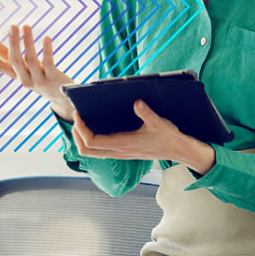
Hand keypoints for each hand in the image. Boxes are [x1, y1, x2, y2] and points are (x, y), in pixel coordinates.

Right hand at [0, 24, 74, 111]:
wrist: (61, 97)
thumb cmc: (39, 78)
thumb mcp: (23, 69)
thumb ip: (9, 57)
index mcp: (17, 76)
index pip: (2, 68)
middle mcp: (26, 79)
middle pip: (16, 61)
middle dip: (13, 43)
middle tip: (12, 26)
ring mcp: (39, 80)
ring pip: (31, 60)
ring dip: (28, 42)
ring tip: (26, 26)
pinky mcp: (53, 78)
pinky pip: (48, 63)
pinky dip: (47, 50)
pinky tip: (46, 37)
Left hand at [71, 99, 205, 165]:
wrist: (178, 150)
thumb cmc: (168, 137)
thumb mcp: (158, 122)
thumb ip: (146, 112)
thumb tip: (136, 101)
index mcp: (124, 144)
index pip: (93, 141)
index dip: (81, 129)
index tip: (78, 114)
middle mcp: (119, 152)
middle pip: (86, 151)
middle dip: (76, 136)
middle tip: (76, 119)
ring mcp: (120, 154)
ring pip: (92, 153)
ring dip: (82, 139)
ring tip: (81, 123)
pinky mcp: (123, 153)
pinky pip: (100, 151)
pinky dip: (91, 141)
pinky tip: (95, 128)